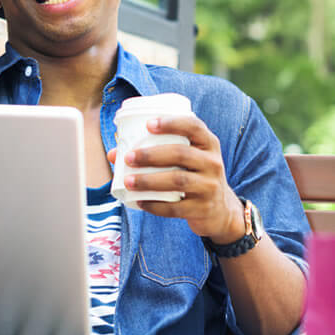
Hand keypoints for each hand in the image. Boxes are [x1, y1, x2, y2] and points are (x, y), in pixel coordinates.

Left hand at [106, 115, 244, 242]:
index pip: (194, 127)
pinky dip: (155, 205)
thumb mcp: (187, 161)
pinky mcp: (203, 209)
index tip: (148, 125)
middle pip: (181, 154)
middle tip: (128, 158)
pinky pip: (176, 207)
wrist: (220, 211)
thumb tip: (114, 153)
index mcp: (209, 144)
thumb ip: (157, 152)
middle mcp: (213, 163)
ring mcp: (210, 187)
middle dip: (151, 155)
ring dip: (149, 180)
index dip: (172, 123)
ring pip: (178, 180)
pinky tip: (140, 202)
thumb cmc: (195, 177)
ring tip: (128, 181)